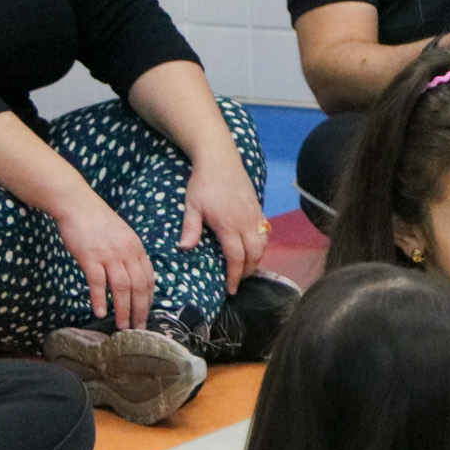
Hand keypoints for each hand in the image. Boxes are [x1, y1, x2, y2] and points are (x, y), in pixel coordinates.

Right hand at [53, 196, 154, 329]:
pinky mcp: (90, 256)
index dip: (149, 298)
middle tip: (138, 327)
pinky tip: (100, 311)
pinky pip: (97, 281)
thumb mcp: (122, 236)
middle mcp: (127, 252)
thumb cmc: (97, 221)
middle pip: (139, 286)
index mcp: (137, 248)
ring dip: (123, 309)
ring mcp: (109, 254)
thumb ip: (128, 254)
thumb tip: (131, 275)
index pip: (149, 278)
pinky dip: (100, 298)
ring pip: (122, 287)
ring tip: (122, 325)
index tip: (146, 313)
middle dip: (140, 309)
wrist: (77, 204)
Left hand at [181, 154, 266, 292]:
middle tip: (237, 281)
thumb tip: (184, 248)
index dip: (234, 276)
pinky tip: (253, 247)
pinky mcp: (259, 208)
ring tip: (245, 267)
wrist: (220, 159)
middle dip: (247, 271)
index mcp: (229, 225)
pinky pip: (265, 233)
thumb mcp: (191, 206)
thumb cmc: (203, 183)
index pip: (236, 258)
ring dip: (256, 259)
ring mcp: (255, 215)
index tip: (231, 290)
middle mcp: (246, 223)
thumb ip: (190, 228)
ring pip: (263, 245)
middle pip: (254, 255)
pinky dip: (261, 245)